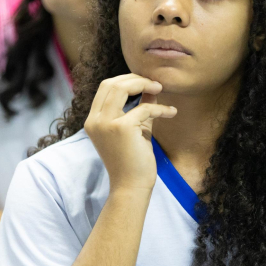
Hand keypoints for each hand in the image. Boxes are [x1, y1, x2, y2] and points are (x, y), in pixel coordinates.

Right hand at [84, 74, 176, 194]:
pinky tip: (172, 112)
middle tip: (155, 84)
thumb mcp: (135, 129)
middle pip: (111, 83)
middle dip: (135, 78)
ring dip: (144, 84)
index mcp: (93, 120)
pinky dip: (161, 109)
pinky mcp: (121, 128)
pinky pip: (144, 108)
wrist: (131, 187)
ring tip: (160, 89)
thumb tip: (151, 88)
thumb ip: (140, 108)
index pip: (105, 87)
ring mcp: (105, 123)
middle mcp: (95, 120)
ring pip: (122, 87)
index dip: (126, 80)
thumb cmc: (133, 161)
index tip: (145, 83)